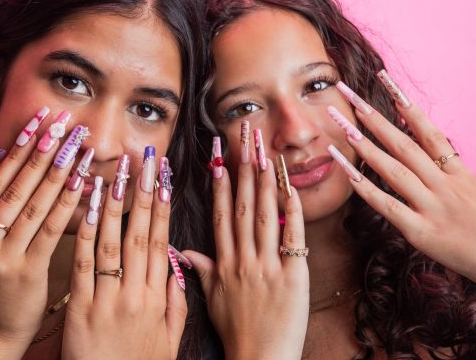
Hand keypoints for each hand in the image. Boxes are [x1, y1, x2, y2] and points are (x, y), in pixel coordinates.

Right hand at [0, 122, 84, 358]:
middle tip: (64, 123)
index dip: (19, 147)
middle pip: (15, 186)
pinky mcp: (25, 271)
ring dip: (59, 170)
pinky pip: (50, 229)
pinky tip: (83, 182)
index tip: (40, 120)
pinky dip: (67, 203)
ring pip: (33, 204)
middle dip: (42, 151)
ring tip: (78, 144)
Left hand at [62, 156, 186, 359]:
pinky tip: (89, 207)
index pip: (163, 243)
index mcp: (159, 299)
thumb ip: (178, 304)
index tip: (164, 180)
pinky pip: (84, 265)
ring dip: (116, 205)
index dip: (163, 209)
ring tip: (118, 173)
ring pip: (113, 243)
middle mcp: (137, 294)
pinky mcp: (80, 309)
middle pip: (141, 235)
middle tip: (145, 163)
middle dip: (144, 195)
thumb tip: (179, 266)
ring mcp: (108, 300)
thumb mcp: (169, 342)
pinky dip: (86, 233)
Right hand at [184, 146, 308, 359]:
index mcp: (224, 264)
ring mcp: (267, 266)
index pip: (221, 218)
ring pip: (265, 216)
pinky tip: (291, 188)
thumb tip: (183, 251)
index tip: (220, 163)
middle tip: (244, 144)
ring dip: (264, 182)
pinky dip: (293, 212)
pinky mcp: (292, 276)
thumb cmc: (237, 333)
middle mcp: (243, 260)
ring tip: (264, 154)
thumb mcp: (213, 300)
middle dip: (243, 173)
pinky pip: (292, 238)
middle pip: (243, 209)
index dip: (221, 189)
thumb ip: (201, 271)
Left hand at [333, 75, 475, 282]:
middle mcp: (444, 184)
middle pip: (404, 144)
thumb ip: (451, 173)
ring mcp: (432, 207)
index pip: (428, 131)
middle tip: (349, 94)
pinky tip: (345, 172)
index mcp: (458, 173)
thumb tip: (433, 153)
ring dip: (365, 146)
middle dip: (373, 117)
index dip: (406, 106)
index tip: (386, 82)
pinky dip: (364, 189)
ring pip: (393, 170)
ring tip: (342, 126)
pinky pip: (387, 206)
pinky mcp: (421, 232)